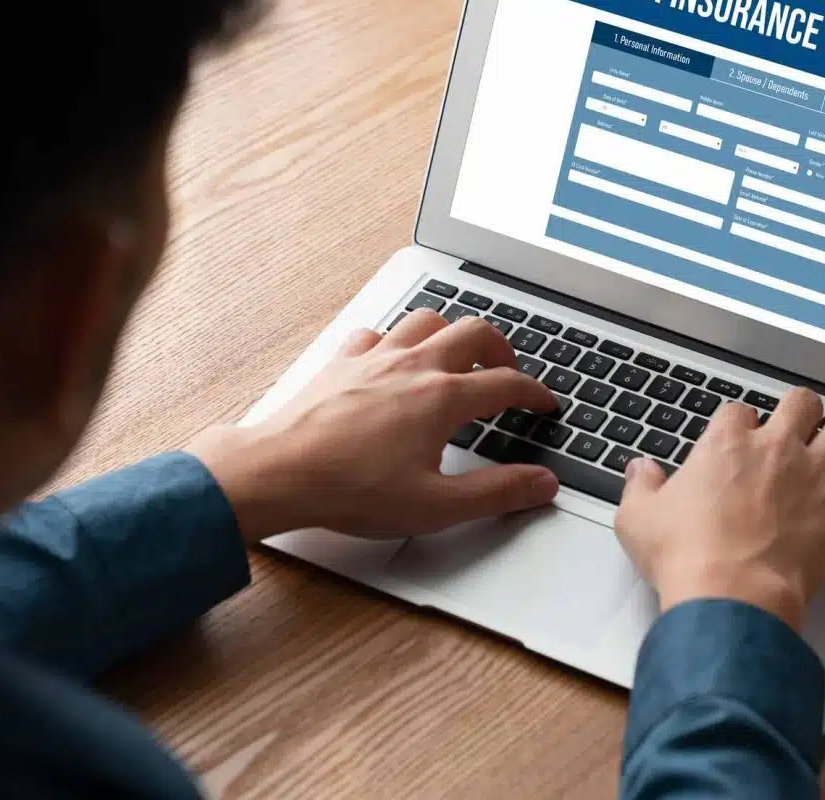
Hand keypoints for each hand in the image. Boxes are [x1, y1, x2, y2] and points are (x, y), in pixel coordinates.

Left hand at [189, 309, 560, 542]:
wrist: (280, 472)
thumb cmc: (350, 489)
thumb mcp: (436, 505)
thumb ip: (496, 492)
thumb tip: (540, 483)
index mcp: (442, 398)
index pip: (507, 383)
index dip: (535, 393)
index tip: (544, 403)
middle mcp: (413, 366)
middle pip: (474, 332)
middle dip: (501, 347)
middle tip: (507, 369)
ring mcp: (375, 358)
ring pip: (426, 319)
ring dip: (451, 332)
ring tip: (458, 354)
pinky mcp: (342, 361)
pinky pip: (377, 333)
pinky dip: (395, 340)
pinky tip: (392, 359)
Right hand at [613, 388, 824, 629]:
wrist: (729, 596)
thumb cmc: (685, 557)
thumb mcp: (639, 518)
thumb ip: (641, 487)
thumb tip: (640, 470)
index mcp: (726, 444)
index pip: (738, 411)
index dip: (738, 425)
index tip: (735, 442)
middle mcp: (776, 449)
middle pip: (801, 402)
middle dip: (799, 413)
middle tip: (793, 431)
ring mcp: (814, 477)